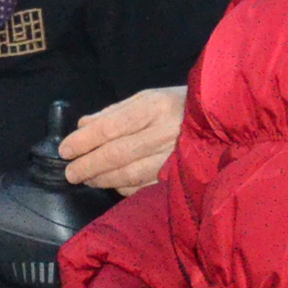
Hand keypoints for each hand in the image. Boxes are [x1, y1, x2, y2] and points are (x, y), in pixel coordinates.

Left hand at [60, 87, 187, 192]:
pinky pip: (145, 186)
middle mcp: (165, 132)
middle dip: (88, 165)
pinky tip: (112, 185)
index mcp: (154, 107)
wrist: (221, 119)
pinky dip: (124, 188)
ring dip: (103, 179)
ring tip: (86, 179)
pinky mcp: (180, 175)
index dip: (85, 141)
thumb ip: (113, 113)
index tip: (65, 150)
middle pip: (117, 153)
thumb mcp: (146, 98)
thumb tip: (82, 126)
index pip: (110, 127)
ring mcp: (174, 156)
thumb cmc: (178, 106)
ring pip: (130, 174)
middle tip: (70, 172)